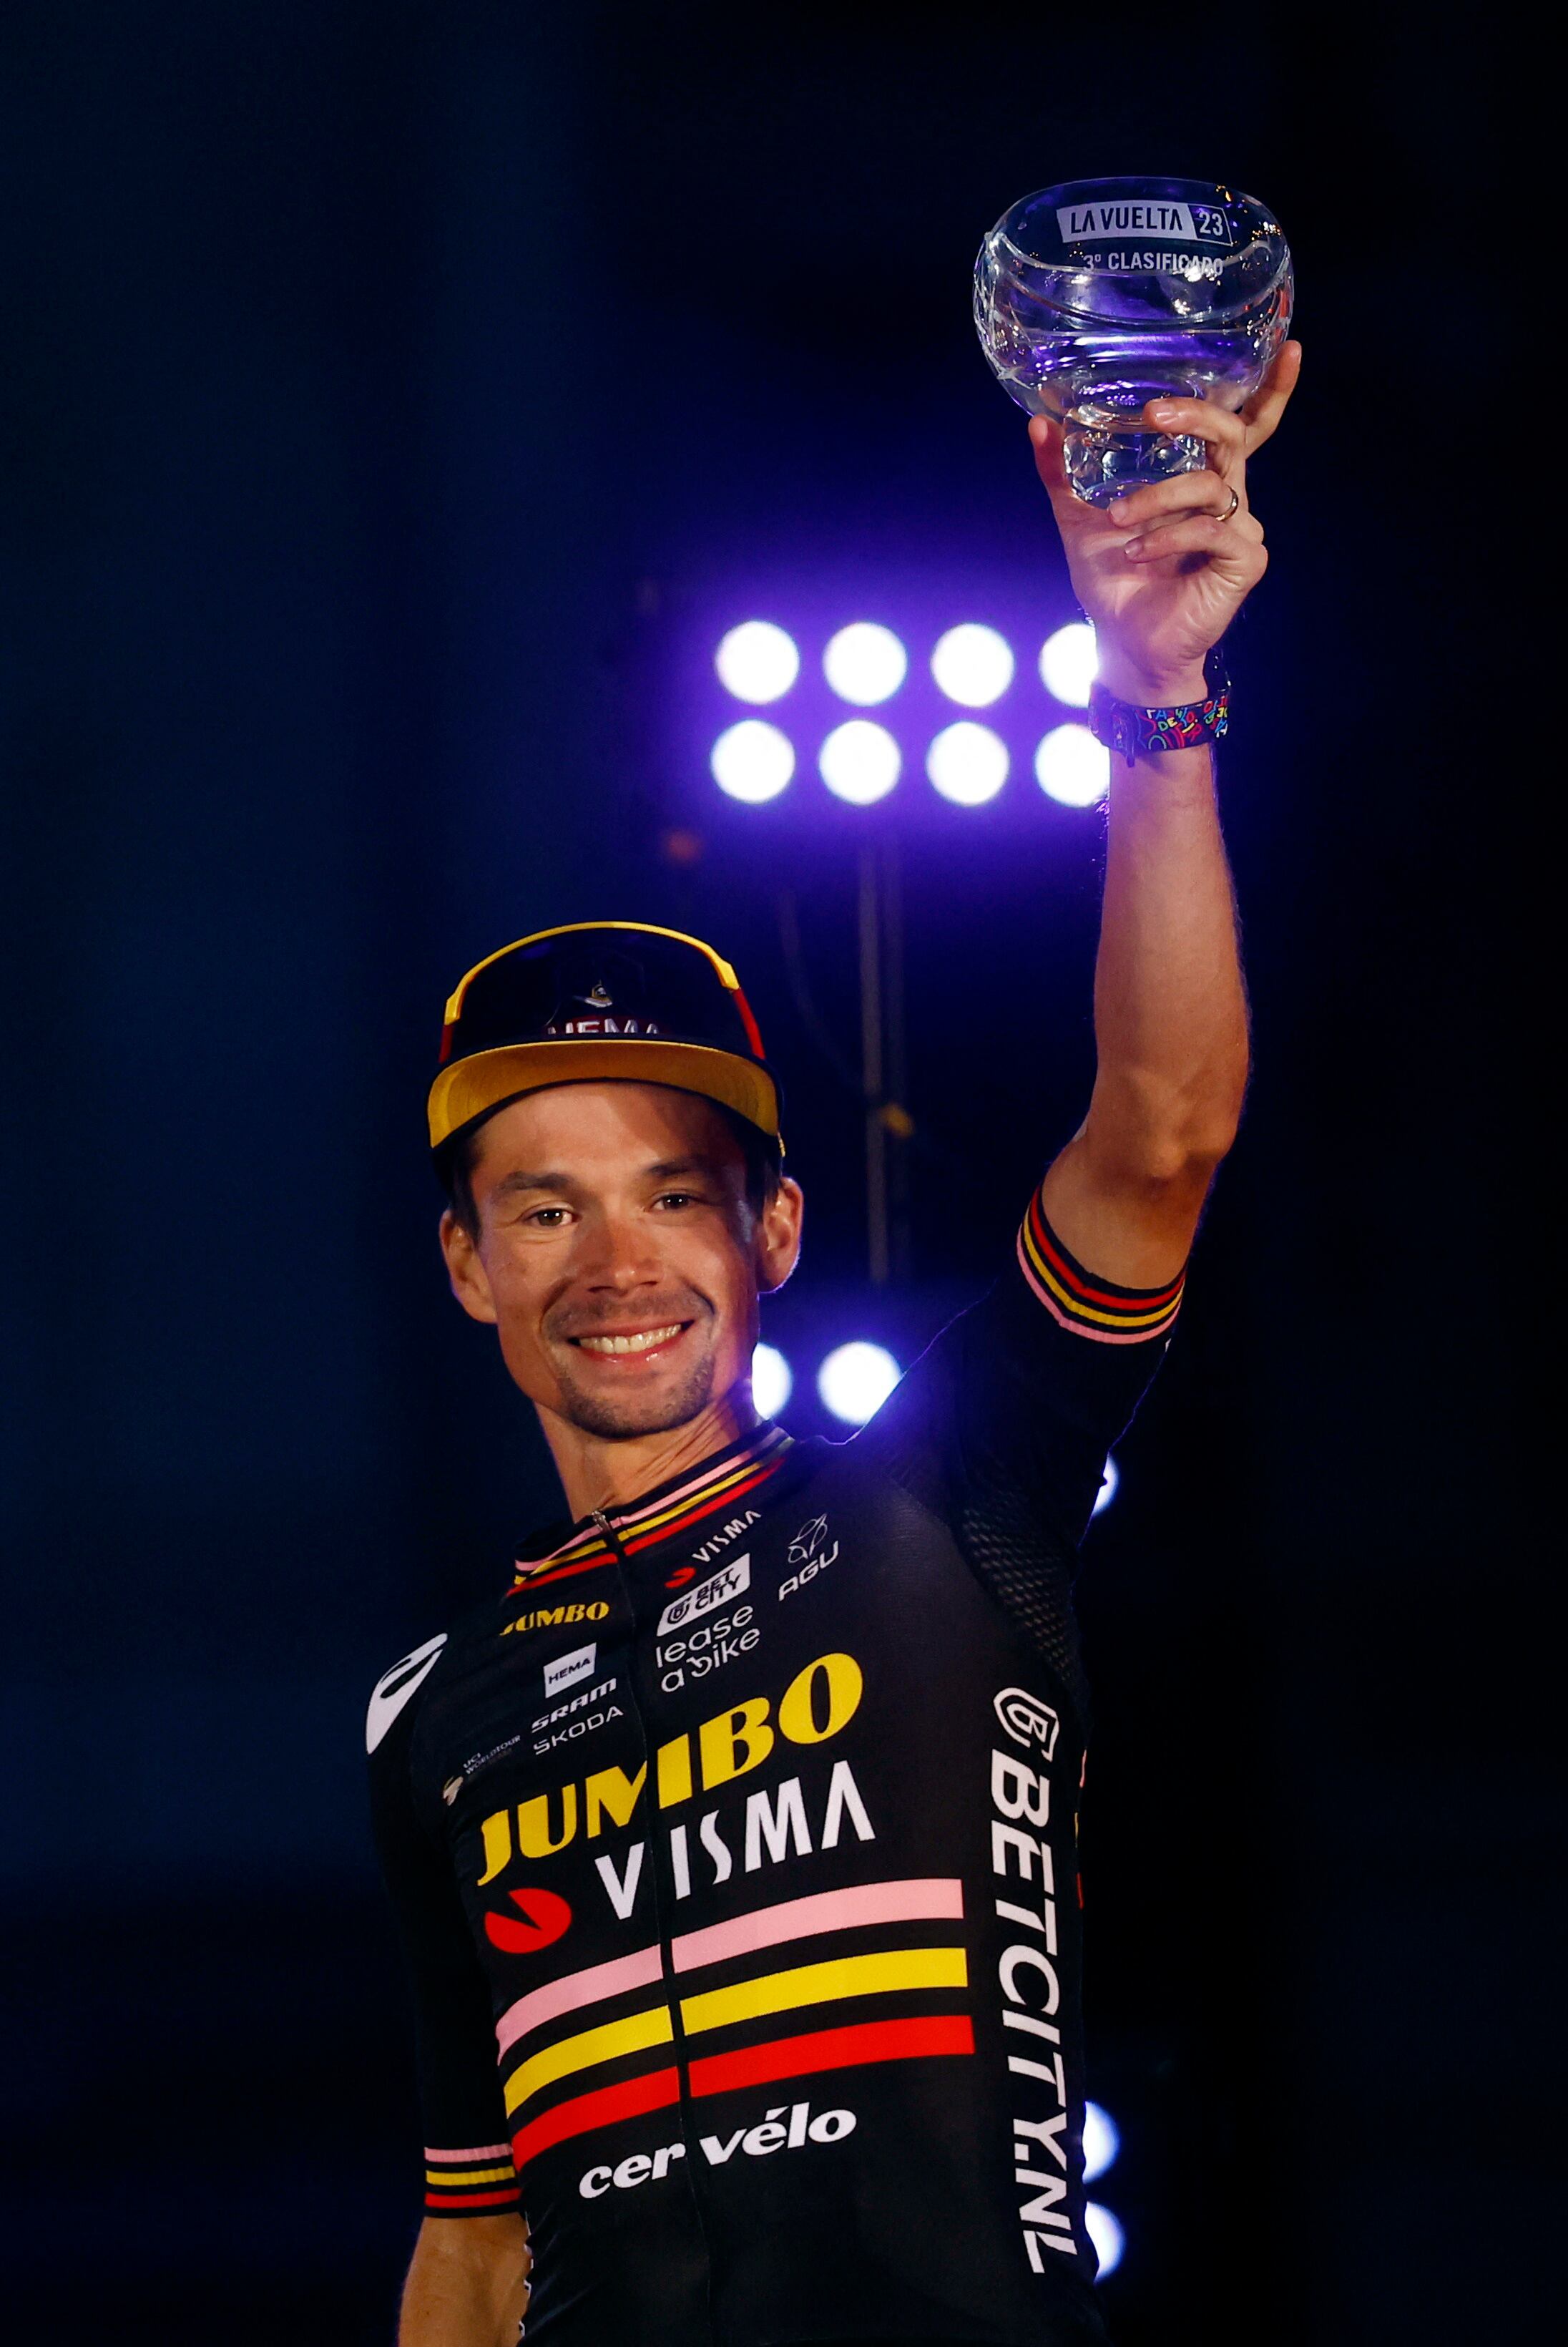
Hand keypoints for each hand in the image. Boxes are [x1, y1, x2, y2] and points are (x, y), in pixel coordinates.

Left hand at [1028, 343, 1300, 706]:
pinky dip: (1167, 537)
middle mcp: (1229, 496)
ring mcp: (1241, 528)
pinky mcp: (1244, 561)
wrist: (1124, 645)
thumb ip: (1062, 471)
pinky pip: (1208, 531)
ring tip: (1116, 521)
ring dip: (1156, 497)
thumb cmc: (1113, 579)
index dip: (1271, 388)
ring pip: (1210, 485)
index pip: (1244, 424)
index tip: (1289, 346)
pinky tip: (1135, 552)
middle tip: (1153, 413)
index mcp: (1200, 478)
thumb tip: (1039, 421)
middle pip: (1233, 435)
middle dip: (1195, 415)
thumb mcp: (1079, 516)